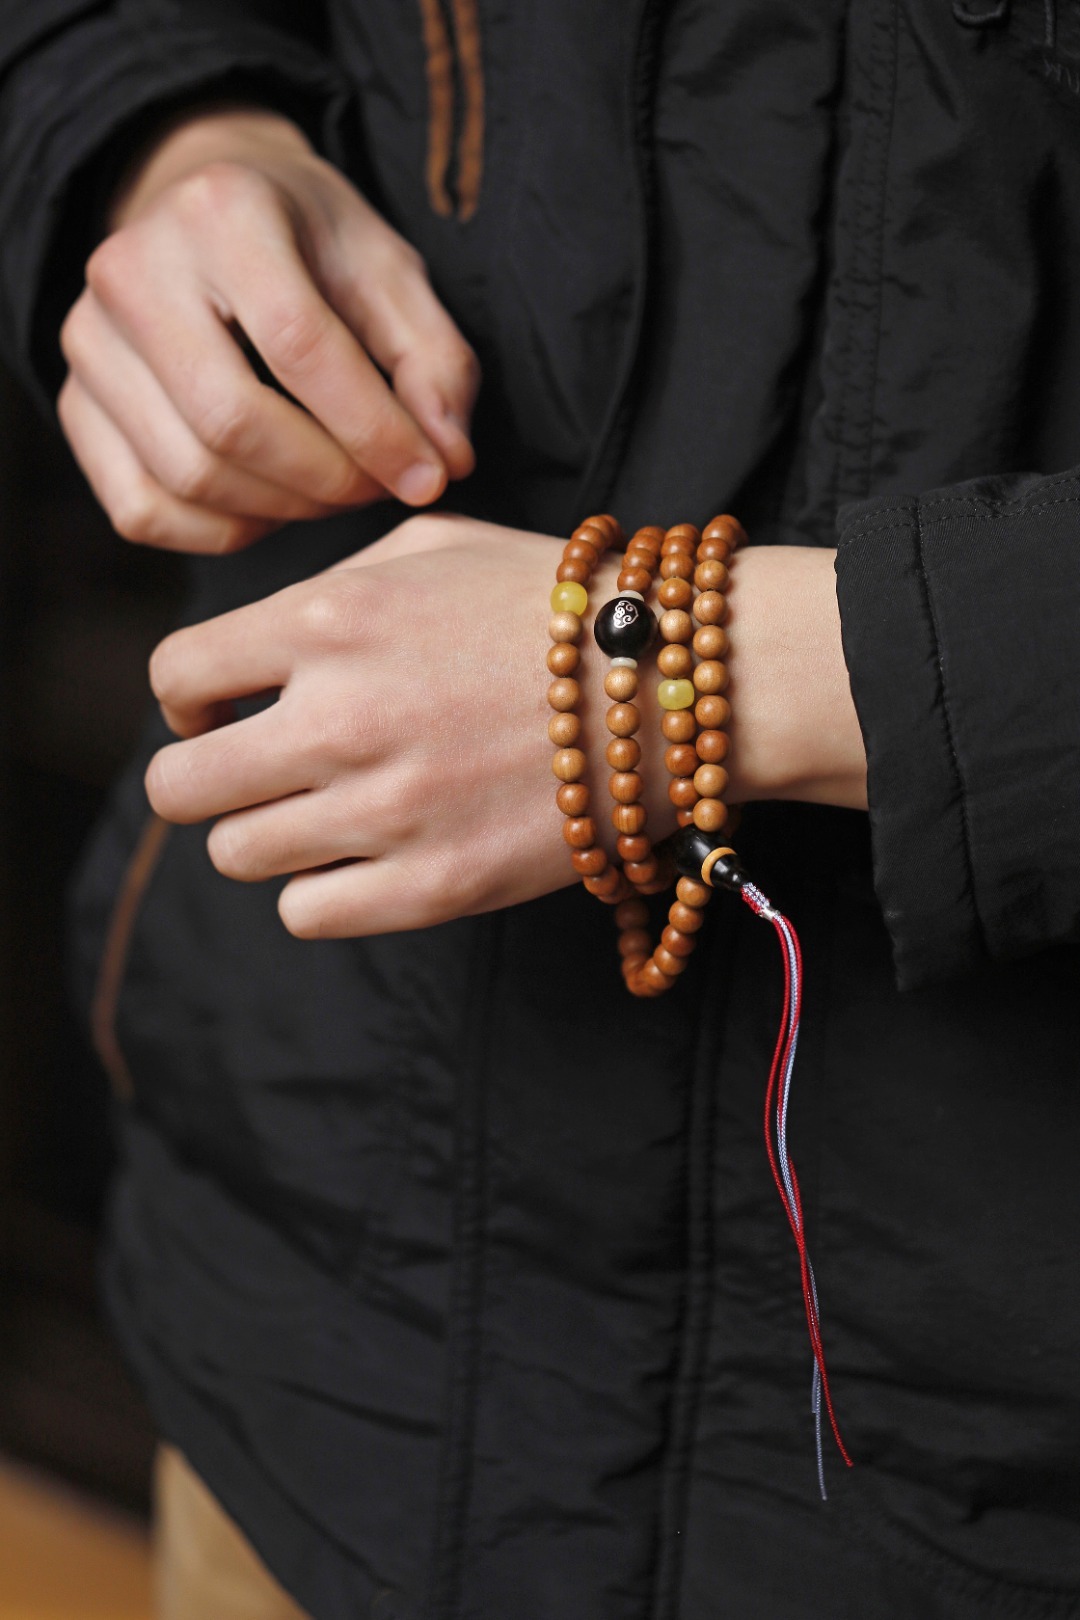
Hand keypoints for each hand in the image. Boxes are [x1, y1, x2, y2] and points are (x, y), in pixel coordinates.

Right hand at [58, 109, 478, 553]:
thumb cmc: (310, 246)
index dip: (374, 431)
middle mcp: (131, 271)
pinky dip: (221, 532)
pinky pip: (144, 511)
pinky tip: (272, 505)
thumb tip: (447, 459)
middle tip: (380, 487)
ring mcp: (88, 342)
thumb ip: (434, 360)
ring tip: (336, 490)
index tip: (429, 476)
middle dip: (327, 479)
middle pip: (232, 423)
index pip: (299, 347)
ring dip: (283, 510)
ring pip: (188, 476)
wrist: (208, 218)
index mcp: (220, 212)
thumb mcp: (388, 271)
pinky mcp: (75, 405)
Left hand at [143, 520, 866, 939]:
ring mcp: (385, 811)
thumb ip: (326, 587)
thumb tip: (250, 649)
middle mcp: (339, 716)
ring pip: (237, 855)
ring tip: (332, 812)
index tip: (223, 712)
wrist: (676, 680)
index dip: (189, 700)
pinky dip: (324, 890)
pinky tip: (370, 856)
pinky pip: (306, 914)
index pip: (175, 677)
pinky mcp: (435, 887)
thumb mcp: (431, 543)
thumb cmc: (556, 604)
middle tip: (259, 774)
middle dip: (208, 777)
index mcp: (329, 620)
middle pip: (179, 786)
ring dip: (271, 834)